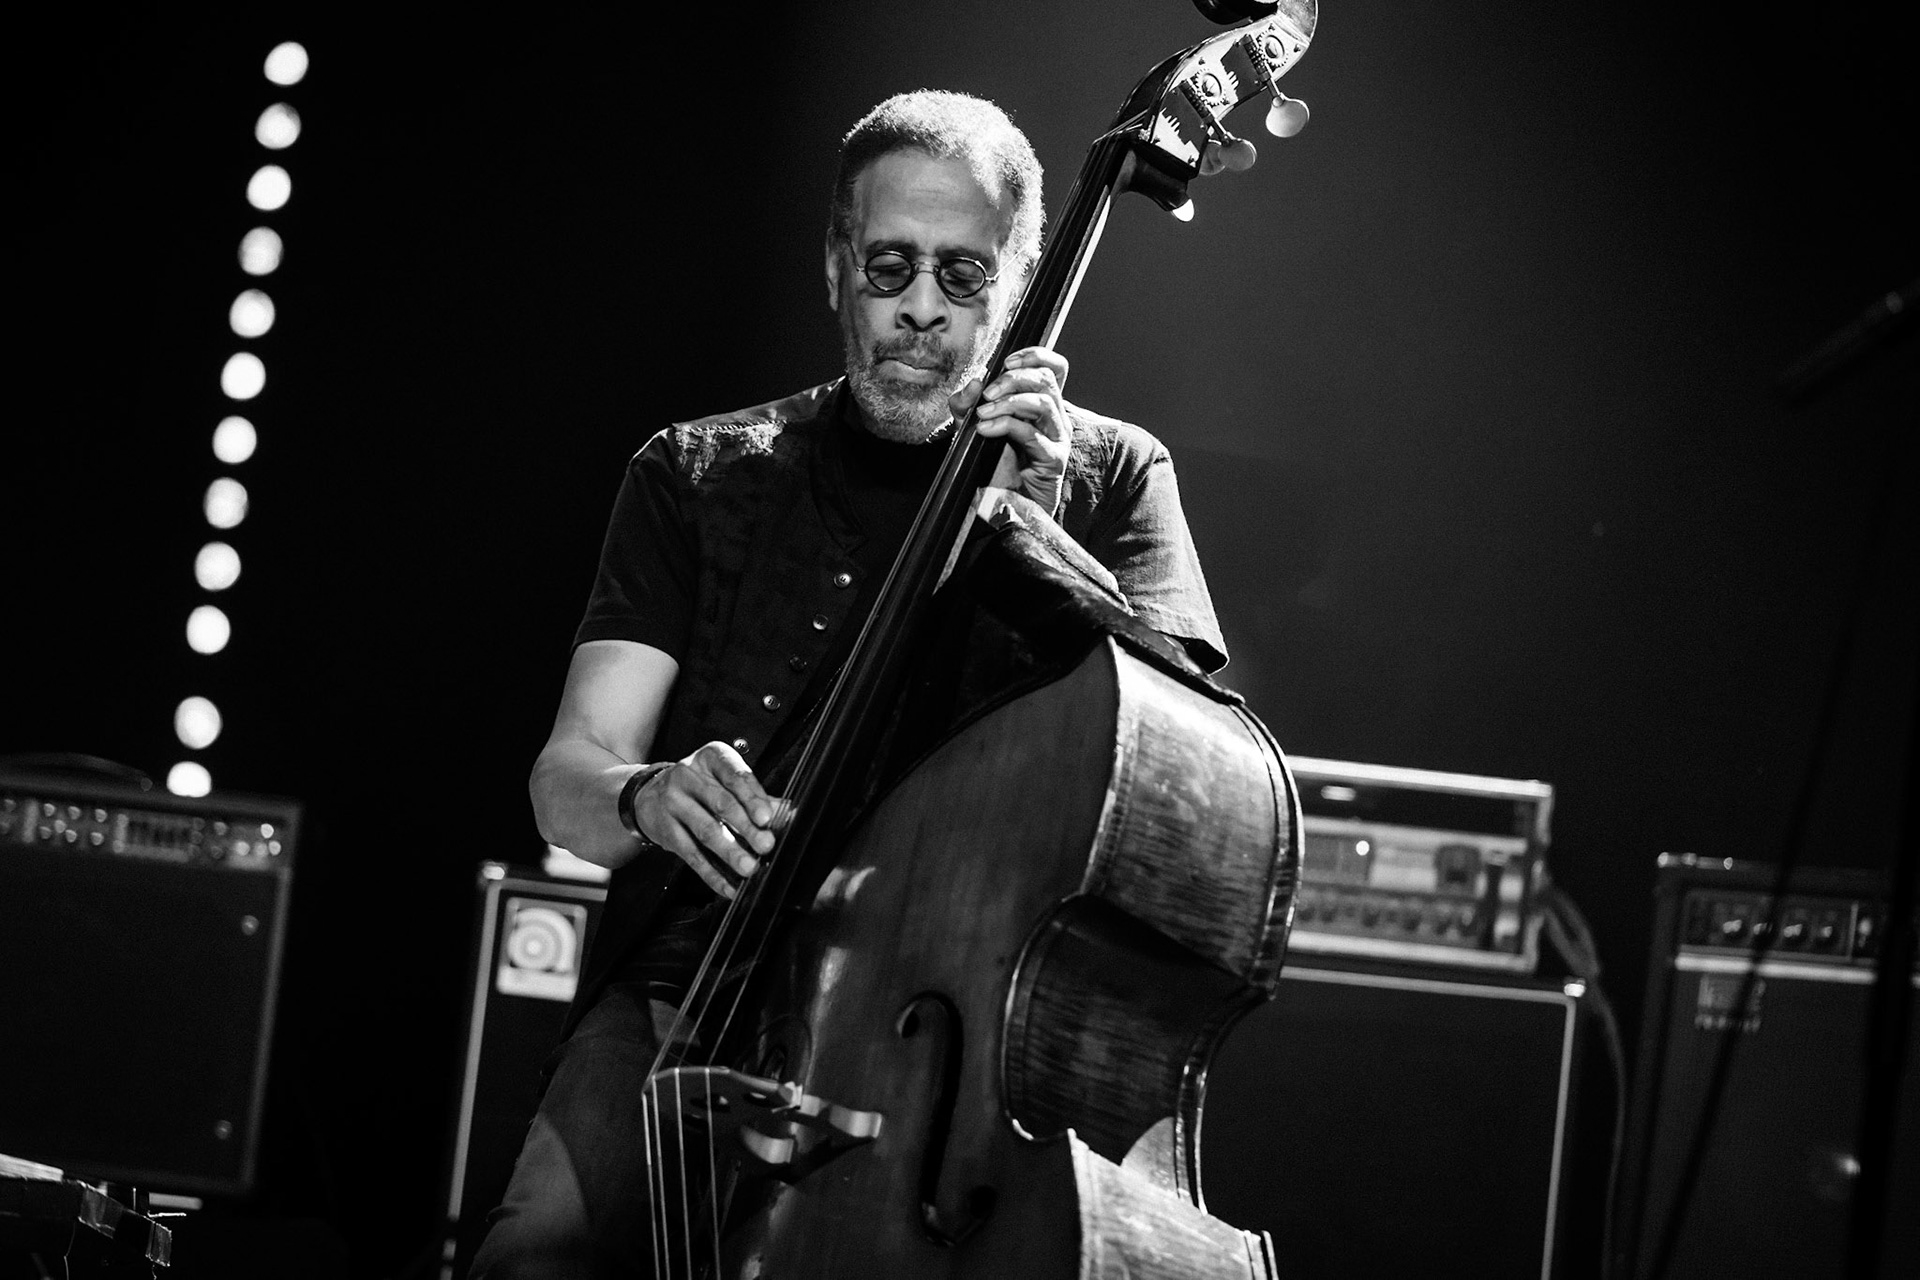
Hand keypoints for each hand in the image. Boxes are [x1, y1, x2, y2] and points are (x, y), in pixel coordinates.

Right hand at [629, 741, 791, 898]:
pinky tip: (728, 886)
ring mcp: (673, 802)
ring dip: (730, 852)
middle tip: (766, 845)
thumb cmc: (699, 786)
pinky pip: (691, 854)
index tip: (768, 818)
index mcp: (711, 758)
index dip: (753, 797)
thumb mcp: (725, 780)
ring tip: (750, 868)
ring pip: (706, 830)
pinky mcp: (665, 829)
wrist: (649, 795)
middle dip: (746, 827)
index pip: (735, 776)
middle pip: (721, 803)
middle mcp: (689, 776)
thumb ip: (756, 796)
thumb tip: (789, 814)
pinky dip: (712, 874)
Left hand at [950, 346, 1072, 514]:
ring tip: (983, 413)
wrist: (1002, 508)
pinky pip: (1032, 434)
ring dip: (1008, 401)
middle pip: (1047, 380)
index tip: (1008, 360)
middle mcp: (1054, 419)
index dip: (1036, 356)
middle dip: (1013, 379)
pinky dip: (1006, 426)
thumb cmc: (993, 469)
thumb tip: (974, 382)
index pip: (1054, 368)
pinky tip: (985, 430)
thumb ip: (968, 405)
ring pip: (1044, 402)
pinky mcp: (1053, 460)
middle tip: (987, 393)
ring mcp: (1057, 439)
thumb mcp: (973, 429)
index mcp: (1041, 407)